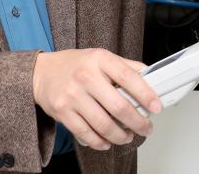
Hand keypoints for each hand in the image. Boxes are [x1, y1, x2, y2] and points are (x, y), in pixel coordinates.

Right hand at [32, 48, 160, 150]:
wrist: (41, 72)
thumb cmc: (75, 65)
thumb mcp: (101, 57)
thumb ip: (125, 66)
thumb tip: (151, 77)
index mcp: (100, 59)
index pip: (128, 77)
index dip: (146, 94)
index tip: (156, 107)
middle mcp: (85, 76)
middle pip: (118, 106)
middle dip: (137, 122)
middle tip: (146, 128)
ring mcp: (72, 95)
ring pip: (103, 124)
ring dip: (120, 136)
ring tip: (128, 136)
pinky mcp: (62, 112)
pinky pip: (85, 133)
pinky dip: (100, 142)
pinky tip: (108, 142)